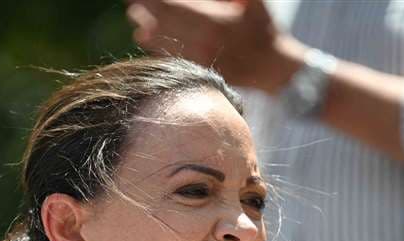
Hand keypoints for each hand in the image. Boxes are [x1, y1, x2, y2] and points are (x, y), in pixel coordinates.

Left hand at [126, 0, 304, 92]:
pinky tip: (146, 39)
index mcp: (213, 23)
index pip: (173, 7)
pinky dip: (155, 47)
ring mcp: (198, 59)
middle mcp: (202, 42)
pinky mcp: (198, 70)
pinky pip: (171, 57)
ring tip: (135, 19)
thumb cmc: (263, 28)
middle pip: (163, 24)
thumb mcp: (252, 0)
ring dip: (146, 29)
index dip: (153, 0)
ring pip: (163, 43)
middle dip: (144, 11)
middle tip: (131, 3)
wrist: (272, 69)